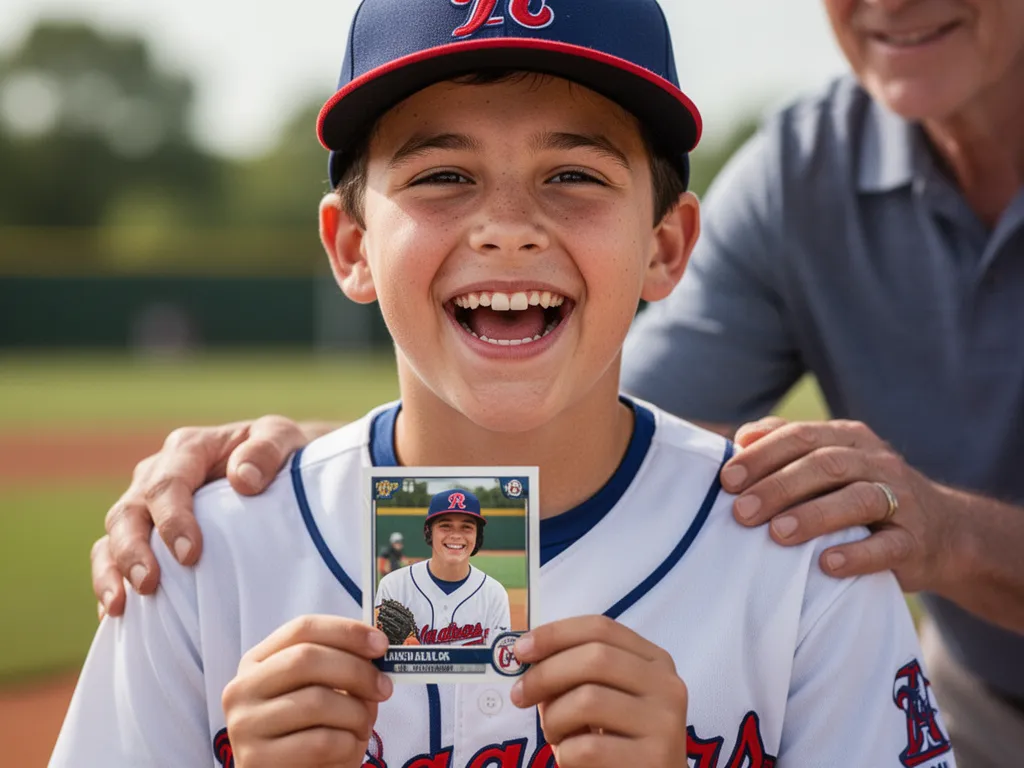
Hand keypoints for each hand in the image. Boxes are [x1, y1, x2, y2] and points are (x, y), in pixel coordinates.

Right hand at [93, 416, 309, 617]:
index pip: (168, 484)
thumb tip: (244, 479)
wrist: (280, 468)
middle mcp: (156, 475)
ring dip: (111, 572)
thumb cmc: (282, 454)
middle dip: (133, 550)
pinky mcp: (143, 533)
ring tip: (119, 607)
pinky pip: (111, 557)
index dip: (173, 520)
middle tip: (148, 585)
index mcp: (188, 449)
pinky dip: (109, 583)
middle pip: (128, 512)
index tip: (189, 555)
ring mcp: (144, 505)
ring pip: (112, 536)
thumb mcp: (284, 438)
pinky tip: (117, 616)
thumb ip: (268, 449)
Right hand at [222, 616, 392, 767]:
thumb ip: (342, 668)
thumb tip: (376, 647)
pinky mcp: (257, 760)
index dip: (345, 631)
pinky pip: (320, 742)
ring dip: (356, 713)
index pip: (301, 628)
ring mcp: (244, 725)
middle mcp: (242, 689)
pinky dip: (347, 744)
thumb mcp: (321, 692)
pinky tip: (348, 748)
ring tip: (364, 726)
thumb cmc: (309, 732)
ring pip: (316, 701)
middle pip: (306, 659)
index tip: (381, 644)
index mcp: (257, 662)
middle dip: (356, 671)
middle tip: (384, 688)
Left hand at [510, 616, 687, 767]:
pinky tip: (571, 760)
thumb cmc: (619, 742)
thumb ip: (575, 674)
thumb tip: (527, 654)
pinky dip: (565, 754)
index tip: (520, 649)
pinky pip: (588, 748)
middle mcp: (667, 685)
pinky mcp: (655, 759)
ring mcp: (665, 723)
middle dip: (546, 673)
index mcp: (654, 661)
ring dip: (554, 719)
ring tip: (554, 735)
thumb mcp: (604, 699)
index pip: (602, 628)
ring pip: (589, 701)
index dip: (556, 633)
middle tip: (520, 695)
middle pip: (595, 658)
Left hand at [722, 417, 960, 592]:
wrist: (944, 532)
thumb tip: (739, 439)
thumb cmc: (862, 495)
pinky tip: (827, 565)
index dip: (762, 456)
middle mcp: (877, 462)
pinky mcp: (916, 541)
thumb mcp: (830, 464)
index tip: (727, 480)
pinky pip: (889, 546)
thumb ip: (786, 447)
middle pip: (826, 465)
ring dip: (814, 516)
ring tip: (777, 534)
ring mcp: (902, 500)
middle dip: (778, 486)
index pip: (801, 436)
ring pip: (858, 499)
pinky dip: (857, 555)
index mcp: (849, 438)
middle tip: (741, 511)